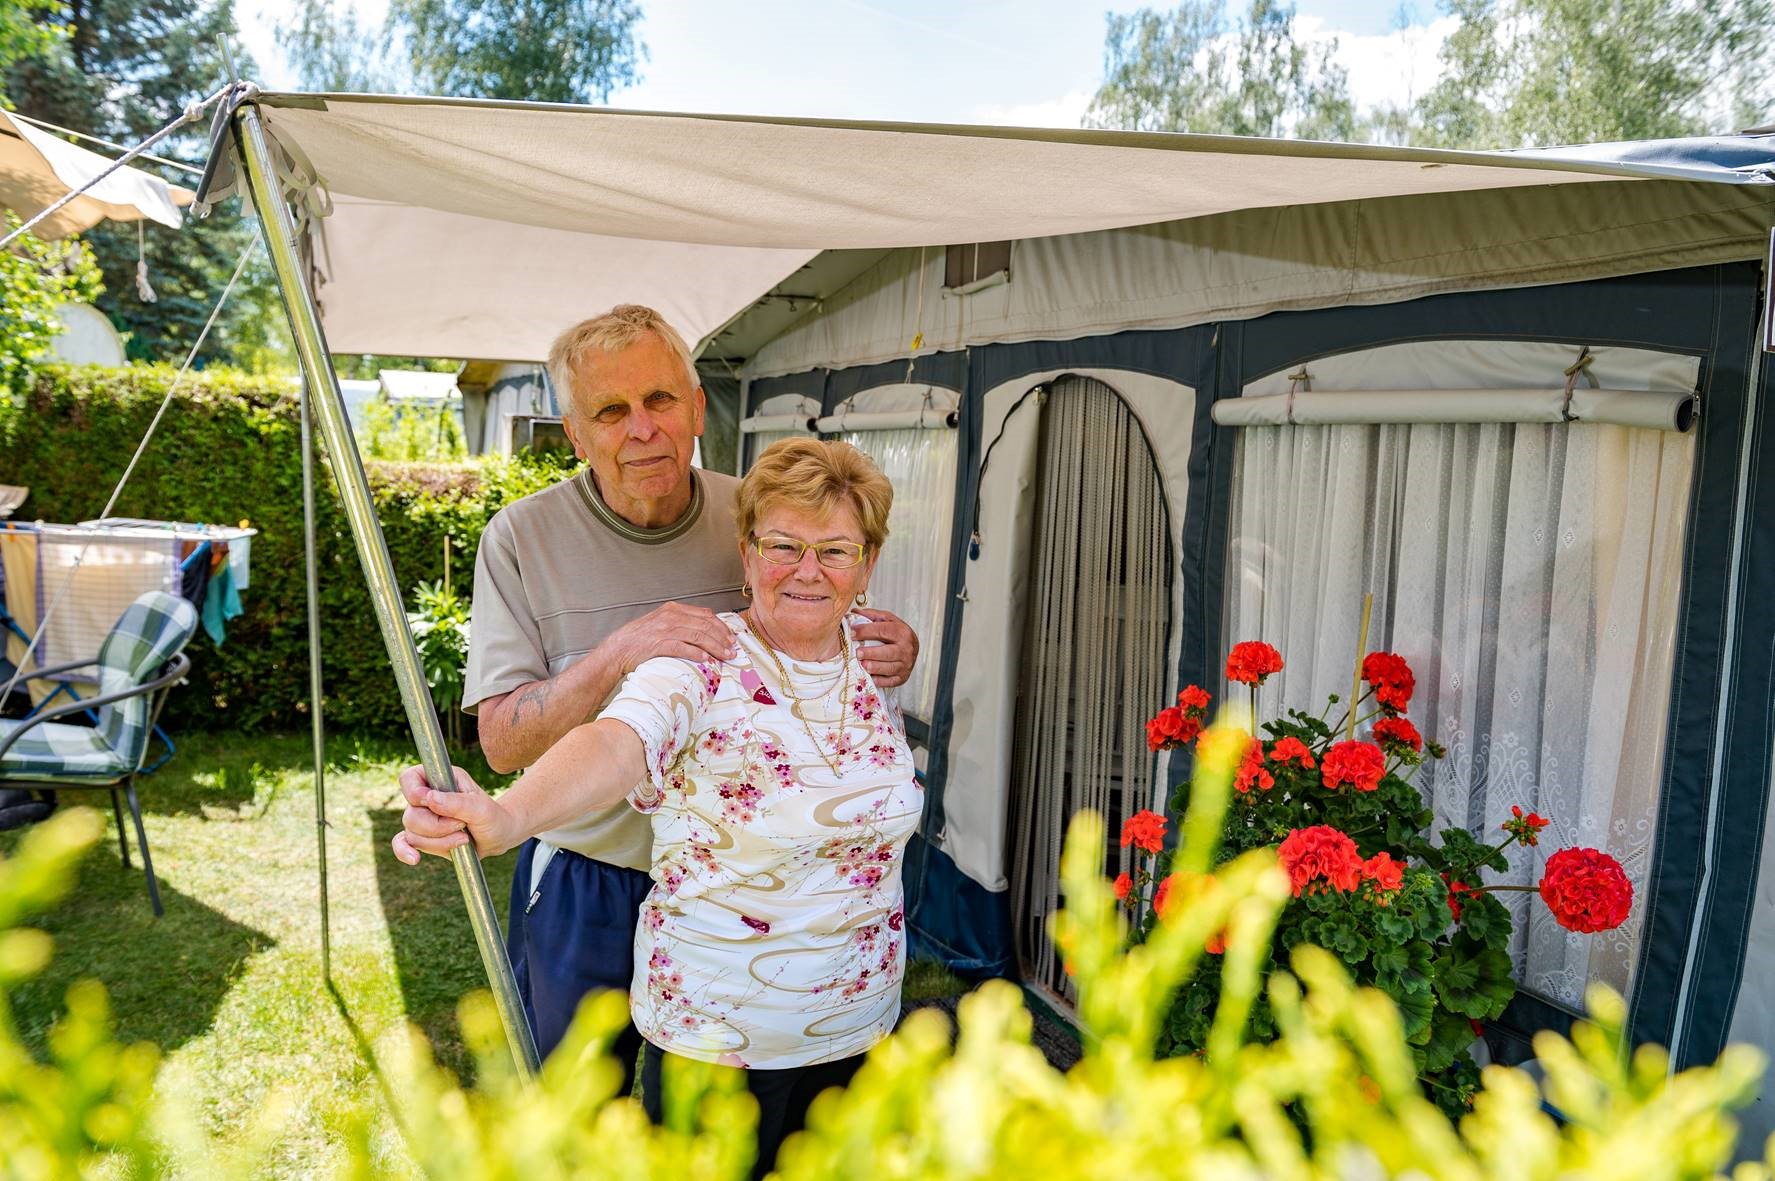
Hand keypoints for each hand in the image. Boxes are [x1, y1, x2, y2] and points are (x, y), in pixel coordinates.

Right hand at [390, 764, 521, 863]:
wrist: (498, 837)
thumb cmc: (491, 816)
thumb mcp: (481, 808)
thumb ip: (457, 802)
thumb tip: (429, 798)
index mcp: (439, 779)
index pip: (409, 778)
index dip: (415, 792)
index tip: (431, 802)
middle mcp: (427, 797)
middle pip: (410, 814)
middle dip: (437, 826)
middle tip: (461, 825)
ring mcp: (422, 818)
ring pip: (412, 833)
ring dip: (439, 841)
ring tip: (463, 838)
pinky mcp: (422, 837)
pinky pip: (402, 844)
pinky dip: (405, 851)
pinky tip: (415, 859)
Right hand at [608, 602, 737, 674]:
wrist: (617, 649)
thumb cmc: (640, 640)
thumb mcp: (661, 624)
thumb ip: (681, 623)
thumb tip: (704, 631)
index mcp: (672, 609)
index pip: (705, 615)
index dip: (721, 626)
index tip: (731, 637)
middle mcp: (670, 617)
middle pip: (705, 625)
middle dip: (722, 638)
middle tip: (733, 650)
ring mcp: (664, 630)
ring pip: (698, 636)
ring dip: (715, 647)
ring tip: (725, 656)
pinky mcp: (658, 644)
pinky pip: (682, 647)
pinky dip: (696, 653)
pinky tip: (706, 659)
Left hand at [851, 607, 918, 688]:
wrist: (912, 648)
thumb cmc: (895, 633)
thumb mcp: (887, 620)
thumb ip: (872, 616)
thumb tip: (854, 612)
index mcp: (902, 632)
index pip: (883, 631)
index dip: (866, 631)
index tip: (852, 633)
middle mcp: (907, 649)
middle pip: (887, 652)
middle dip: (871, 653)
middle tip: (858, 653)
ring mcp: (905, 665)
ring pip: (889, 668)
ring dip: (875, 667)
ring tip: (863, 665)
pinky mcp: (902, 678)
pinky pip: (890, 681)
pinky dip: (879, 681)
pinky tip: (869, 677)